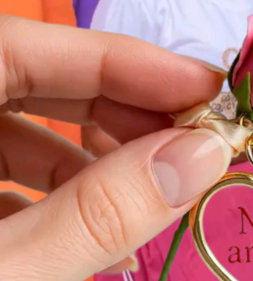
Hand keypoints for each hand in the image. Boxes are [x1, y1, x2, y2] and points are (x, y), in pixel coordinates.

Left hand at [0, 16, 231, 280]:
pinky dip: (57, 192)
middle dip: (117, 105)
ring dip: (92, 152)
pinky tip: (98, 233)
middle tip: (190, 138)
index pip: (18, 47)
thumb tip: (203, 156)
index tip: (206, 85)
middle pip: (24, 76)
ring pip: (14, 124)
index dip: (123, 60)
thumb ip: (99, 216)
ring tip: (153, 191)